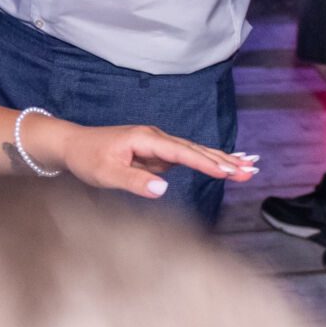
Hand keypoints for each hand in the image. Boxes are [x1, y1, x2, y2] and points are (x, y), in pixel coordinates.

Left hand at [49, 121, 256, 196]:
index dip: (206, 162)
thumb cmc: (88, 158)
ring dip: (221, 161)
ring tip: (249, 168)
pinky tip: (225, 165)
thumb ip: (135, 181)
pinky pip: (186, 158)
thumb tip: (163, 189)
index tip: (228, 171)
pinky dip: (207, 162)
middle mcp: (156, 138)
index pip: (182, 152)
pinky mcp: (156, 153)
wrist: (73, 145)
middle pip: (195, 150)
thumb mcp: (106, 174)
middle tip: (252, 170)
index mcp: (146, 139)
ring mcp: (157, 145)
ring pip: (194, 153)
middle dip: (224, 160)